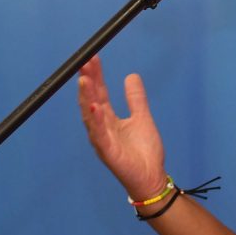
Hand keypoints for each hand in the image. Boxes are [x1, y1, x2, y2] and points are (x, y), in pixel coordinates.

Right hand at [77, 55, 168, 203]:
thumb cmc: (144, 152)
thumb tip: (131, 76)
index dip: (95, 75)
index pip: (99, 92)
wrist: (151, 177)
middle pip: (90, 99)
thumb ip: (135, 98)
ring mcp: (101, 139)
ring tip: (84, 80)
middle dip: (87, 81)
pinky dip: (96, 120)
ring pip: (90, 115)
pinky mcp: (107, 152)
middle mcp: (100, 127)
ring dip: (86, 97)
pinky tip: (95, 107)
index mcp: (108, 119)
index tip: (92, 57)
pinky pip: (99, 134)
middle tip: (84, 61)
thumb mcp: (142, 118)